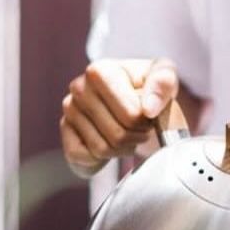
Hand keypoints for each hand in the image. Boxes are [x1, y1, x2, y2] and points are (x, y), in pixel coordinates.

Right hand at [60, 57, 178, 177]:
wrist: (133, 100)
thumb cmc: (148, 87)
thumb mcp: (165, 77)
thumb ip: (163, 84)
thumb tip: (149, 108)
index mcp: (100, 71)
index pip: (131, 115)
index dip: (146, 122)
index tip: (149, 116)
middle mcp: (79, 87)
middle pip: (116, 134)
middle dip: (136, 137)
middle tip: (141, 129)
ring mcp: (69, 109)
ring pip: (101, 148)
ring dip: (122, 148)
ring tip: (129, 135)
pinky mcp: (65, 130)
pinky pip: (83, 157)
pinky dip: (102, 158)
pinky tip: (111, 144)